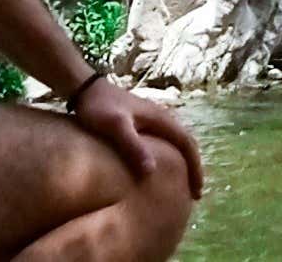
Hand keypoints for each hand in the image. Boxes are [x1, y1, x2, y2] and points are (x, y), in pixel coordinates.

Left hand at [69, 78, 205, 198]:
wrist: (84, 88)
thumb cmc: (99, 107)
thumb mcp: (116, 127)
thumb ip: (133, 146)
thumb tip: (152, 171)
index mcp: (161, 119)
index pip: (188, 144)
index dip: (195, 168)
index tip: (197, 191)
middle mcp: (162, 118)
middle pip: (185, 143)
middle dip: (193, 167)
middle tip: (194, 193)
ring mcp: (152, 119)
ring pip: (175, 143)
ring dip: (183, 162)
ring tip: (182, 183)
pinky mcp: (141, 122)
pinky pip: (164, 142)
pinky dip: (170, 157)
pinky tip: (159, 168)